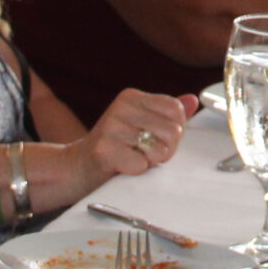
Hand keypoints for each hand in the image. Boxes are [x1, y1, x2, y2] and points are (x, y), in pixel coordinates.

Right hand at [72, 91, 193, 185]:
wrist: (74, 168)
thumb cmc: (112, 148)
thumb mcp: (140, 125)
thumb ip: (166, 114)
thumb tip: (193, 100)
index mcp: (132, 97)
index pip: (176, 109)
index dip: (175, 130)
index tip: (157, 139)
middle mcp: (121, 106)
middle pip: (173, 131)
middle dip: (166, 150)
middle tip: (144, 153)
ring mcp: (111, 126)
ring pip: (160, 149)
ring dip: (150, 161)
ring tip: (132, 158)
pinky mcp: (105, 149)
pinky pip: (142, 165)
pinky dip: (136, 171)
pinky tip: (121, 166)